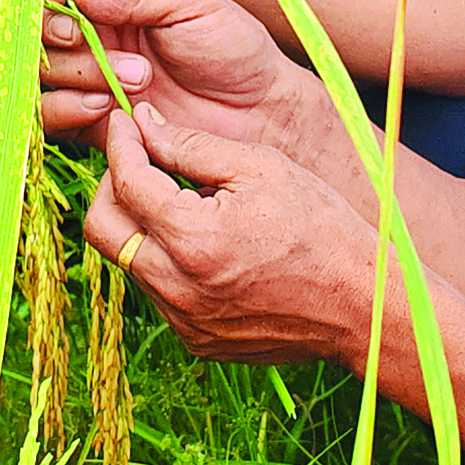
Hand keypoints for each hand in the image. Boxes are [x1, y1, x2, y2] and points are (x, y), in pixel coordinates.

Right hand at [39, 0, 322, 154]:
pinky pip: (50, 115)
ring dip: (78, 72)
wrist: (259, 112)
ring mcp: (89, 76)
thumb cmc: (233, 46)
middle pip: (34, 25)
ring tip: (137, 78)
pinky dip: (69, 108)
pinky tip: (109, 106)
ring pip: (40, 70)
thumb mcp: (191, 1)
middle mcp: (93, 31)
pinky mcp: (91, 120)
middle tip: (91, 38)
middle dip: (57, 32)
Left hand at [86, 106, 382, 366]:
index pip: (126, 182)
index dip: (120, 145)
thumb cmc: (320, 227)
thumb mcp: (260, 167)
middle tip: (140, 161)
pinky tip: (204, 239)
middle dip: (111, 187)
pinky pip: (157, 290)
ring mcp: (185, 321)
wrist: (361, 305)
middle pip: (102, 228)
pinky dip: (165, 258)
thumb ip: (191, 145)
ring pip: (128, 260)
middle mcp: (179, 289)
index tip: (125, 123)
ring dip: (141, 223)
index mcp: (194, 239)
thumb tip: (142, 124)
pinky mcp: (196, 340)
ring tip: (185, 199)